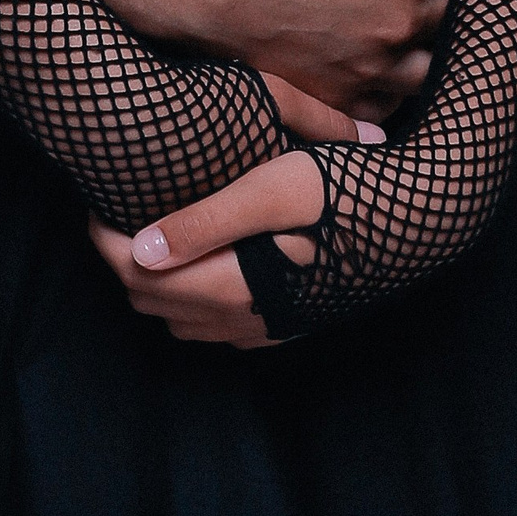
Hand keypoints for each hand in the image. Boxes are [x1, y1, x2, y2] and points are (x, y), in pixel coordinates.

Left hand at [89, 151, 330, 348]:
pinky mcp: (292, 322)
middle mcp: (249, 321)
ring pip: (185, 321)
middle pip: (156, 303)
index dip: (107, 241)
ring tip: (149, 230)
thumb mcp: (273, 187)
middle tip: (114, 211)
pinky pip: (220, 327)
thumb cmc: (347, 189)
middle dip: (125, 262)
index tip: (94, 200)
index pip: (143, 277)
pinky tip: (200, 258)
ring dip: (157, 283)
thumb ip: (204, 221)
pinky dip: (192, 300)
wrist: (423, 216)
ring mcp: (272, 328)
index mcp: (237, 287)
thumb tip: (140, 249)